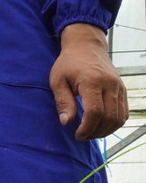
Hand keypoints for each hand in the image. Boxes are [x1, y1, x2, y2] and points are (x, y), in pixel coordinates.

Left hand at [50, 23, 126, 139]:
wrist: (86, 46)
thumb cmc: (68, 63)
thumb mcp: (57, 80)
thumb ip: (63, 102)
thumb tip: (66, 122)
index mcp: (92, 82)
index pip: (95, 112)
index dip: (87, 128)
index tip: (77, 135)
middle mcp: (110, 84)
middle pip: (110, 117)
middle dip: (96, 132)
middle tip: (83, 136)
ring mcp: (119, 87)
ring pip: (120, 117)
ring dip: (107, 130)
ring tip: (91, 133)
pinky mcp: (123, 89)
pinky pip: (124, 111)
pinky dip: (115, 122)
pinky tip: (102, 126)